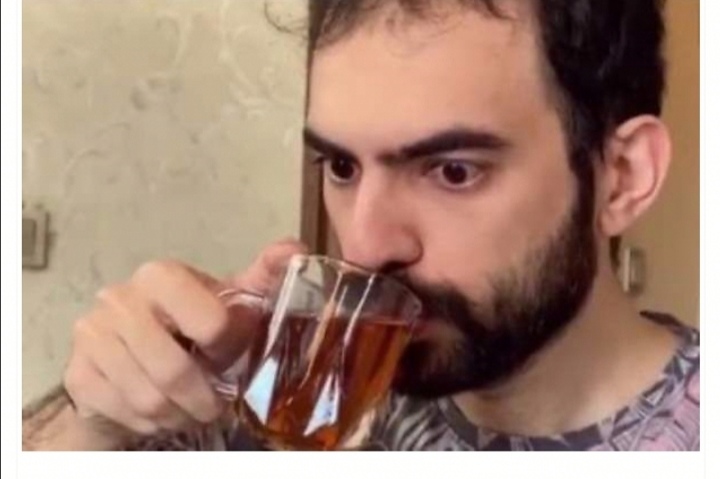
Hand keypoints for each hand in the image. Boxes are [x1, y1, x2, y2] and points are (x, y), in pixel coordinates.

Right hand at [63, 239, 307, 444]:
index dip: (226, 347)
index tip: (229, 355)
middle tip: (215, 404)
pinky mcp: (77, 373)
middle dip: (203, 398)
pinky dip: (152, 422)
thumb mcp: (233, 298)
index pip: (208, 321)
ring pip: (148, 399)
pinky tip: (163, 411)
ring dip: (179, 414)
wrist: (133, 353)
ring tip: (192, 408)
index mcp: (160, 275)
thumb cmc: (194, 323)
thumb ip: (265, 276)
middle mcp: (119, 298)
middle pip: (173, 370)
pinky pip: (123, 414)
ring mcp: (92, 336)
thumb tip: (294, 250)